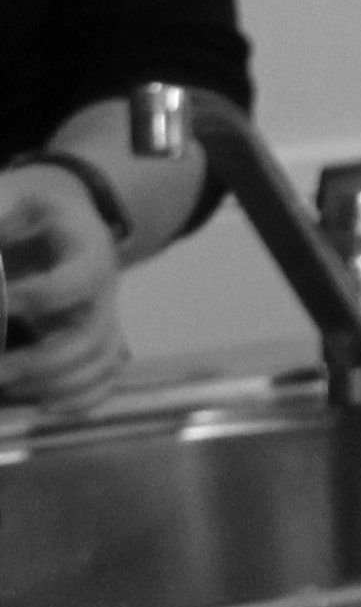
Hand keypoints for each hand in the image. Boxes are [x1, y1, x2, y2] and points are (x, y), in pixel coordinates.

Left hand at [0, 163, 131, 418]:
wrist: (64, 223)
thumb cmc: (32, 212)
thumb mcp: (16, 202)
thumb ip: (2, 225)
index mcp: (89, 253)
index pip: (78, 282)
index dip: (41, 298)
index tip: (4, 303)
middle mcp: (104, 294)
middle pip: (93, 338)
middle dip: (44, 361)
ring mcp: (104, 321)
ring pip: (100, 365)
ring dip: (55, 385)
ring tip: (8, 387)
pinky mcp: (97, 343)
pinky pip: (104, 380)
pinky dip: (79, 399)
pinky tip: (41, 404)